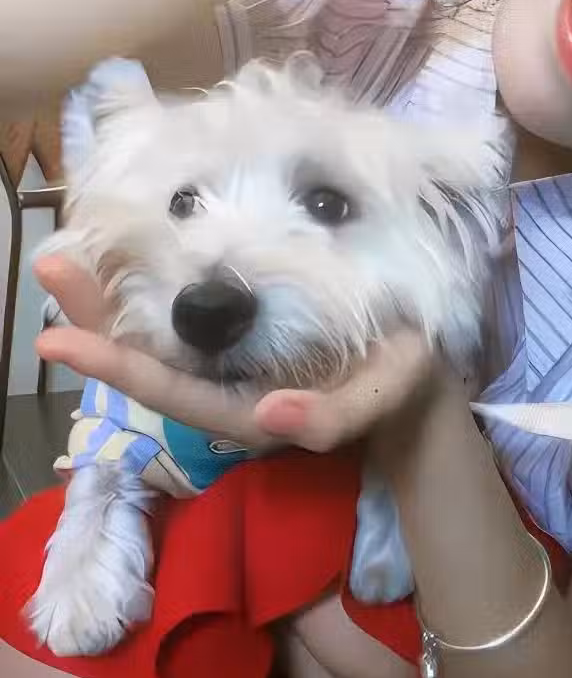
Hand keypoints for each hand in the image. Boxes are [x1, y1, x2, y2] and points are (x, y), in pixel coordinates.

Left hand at [34, 255, 435, 452]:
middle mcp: (231, 388)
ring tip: (66, 261)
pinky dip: (151, 291)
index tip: (57, 339)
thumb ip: (334, 418)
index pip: (174, 390)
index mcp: (254, 409)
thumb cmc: (400, 383)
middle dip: (97, 321)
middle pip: (150, 362)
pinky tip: (129, 259)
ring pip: (160, 338)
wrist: (413, 384)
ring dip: (111, 302)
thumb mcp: (383, 397)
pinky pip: (184, 320)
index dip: (117, 366)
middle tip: (51, 267)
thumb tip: (271, 417)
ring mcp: (235, 363)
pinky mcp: (246, 339)